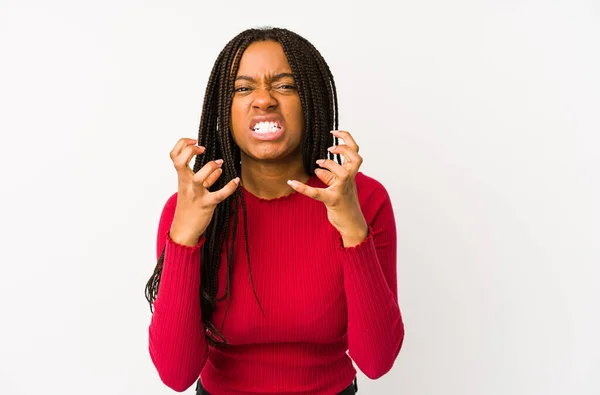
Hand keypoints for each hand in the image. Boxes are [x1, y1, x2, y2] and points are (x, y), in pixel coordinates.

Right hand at [168, 138, 239, 245]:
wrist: (184, 229)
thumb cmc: (189, 207)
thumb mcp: (193, 190)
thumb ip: (206, 178)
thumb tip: (219, 169)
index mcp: (181, 178)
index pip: (174, 155)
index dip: (182, 144)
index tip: (195, 141)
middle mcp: (186, 184)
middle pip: (179, 162)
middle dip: (190, 150)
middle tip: (203, 149)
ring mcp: (196, 194)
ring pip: (199, 179)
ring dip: (210, 167)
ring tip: (220, 163)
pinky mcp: (206, 205)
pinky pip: (219, 195)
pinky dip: (229, 187)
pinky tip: (236, 181)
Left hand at [288, 130, 367, 246]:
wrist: (351, 223)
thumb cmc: (345, 204)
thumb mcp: (338, 187)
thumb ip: (329, 176)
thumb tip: (318, 168)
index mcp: (351, 173)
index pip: (354, 151)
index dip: (346, 139)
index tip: (334, 132)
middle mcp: (350, 179)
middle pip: (356, 158)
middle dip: (344, 149)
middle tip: (330, 148)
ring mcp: (343, 190)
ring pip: (342, 172)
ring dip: (329, 164)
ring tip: (318, 164)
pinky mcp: (333, 200)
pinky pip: (317, 193)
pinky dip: (303, 188)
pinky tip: (292, 182)